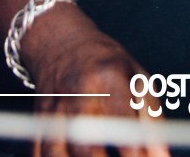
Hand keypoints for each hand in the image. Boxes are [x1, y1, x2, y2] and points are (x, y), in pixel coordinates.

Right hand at [25, 10, 169, 156]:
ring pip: (56, 153)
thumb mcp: (138, 80)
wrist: (61, 43)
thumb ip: (152, 121)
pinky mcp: (37, 121)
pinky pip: (38, 152)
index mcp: (108, 77)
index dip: (132, 150)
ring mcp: (53, 108)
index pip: (120, 120)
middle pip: (84, 145)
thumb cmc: (107, 63)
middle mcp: (77, 93)